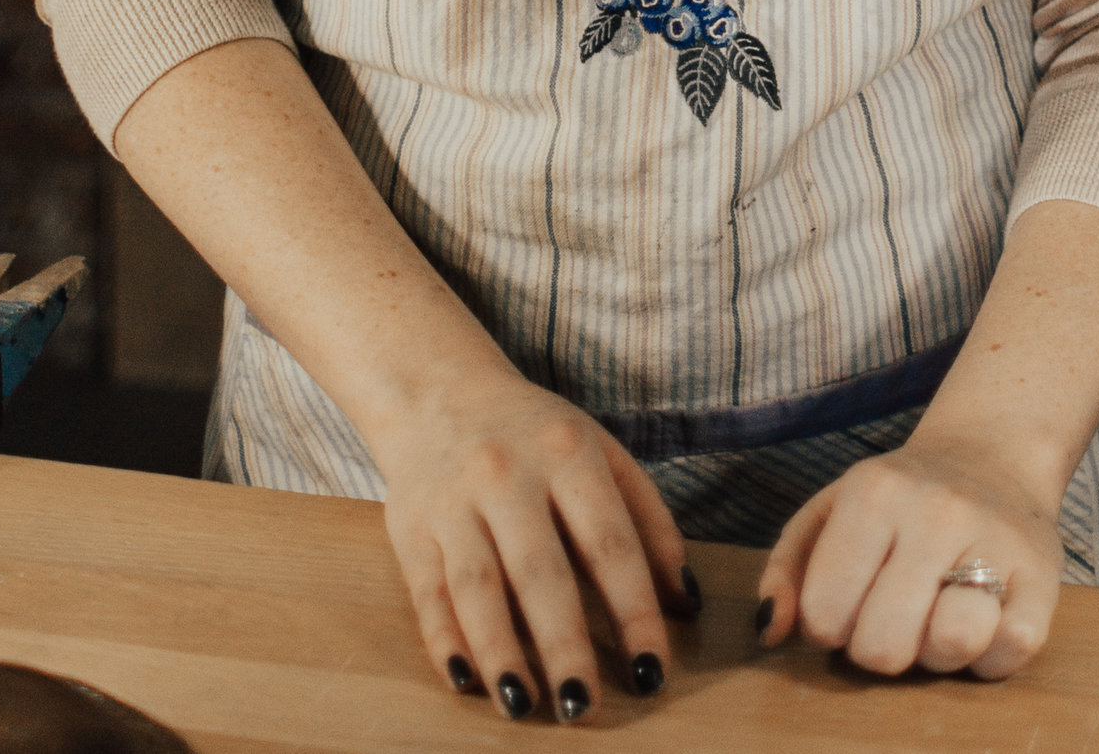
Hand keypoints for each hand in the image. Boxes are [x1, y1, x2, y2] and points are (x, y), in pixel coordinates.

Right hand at [373, 372, 692, 718]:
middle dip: (563, 644)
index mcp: (568, 453)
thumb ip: (649, 522)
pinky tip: (466, 680)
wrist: (438, 391)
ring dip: (500, 652)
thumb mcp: (602, 453)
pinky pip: (428, 594)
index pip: (610, 543)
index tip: (653, 672)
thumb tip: (687, 604)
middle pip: (540, 572)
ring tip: (523, 706)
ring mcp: (454, 503)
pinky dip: (445, 641)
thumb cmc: (537, 436)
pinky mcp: (411, 531)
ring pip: (477, 588)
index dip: (634, 612)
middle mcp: (507, 476)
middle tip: (582, 707)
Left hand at [755, 432, 1063, 681]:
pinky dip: (989, 656)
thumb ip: (787, 571)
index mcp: (874, 491)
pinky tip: (981, 621)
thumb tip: (770, 633)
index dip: (831, 625)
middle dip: (879, 648)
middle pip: (882, 647)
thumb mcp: (830, 511)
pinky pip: (1007, 653)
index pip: (824, 615)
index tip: (850, 599)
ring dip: (936, 653)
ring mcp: (995, 538)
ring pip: (950, 646)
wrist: (992, 455)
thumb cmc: (897, 501)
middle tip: (894, 614)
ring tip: (937, 616)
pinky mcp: (1044, 575)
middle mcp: (936, 509)